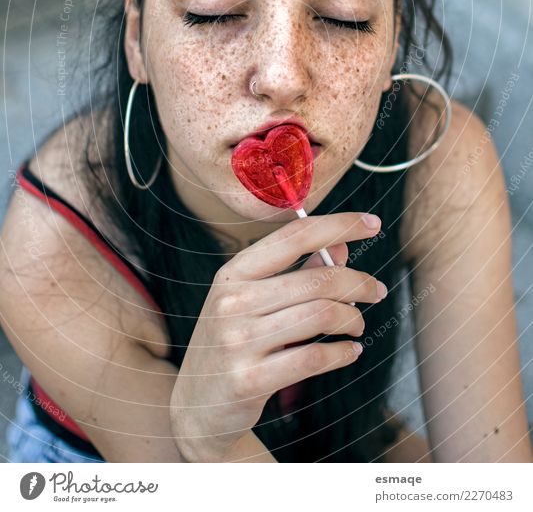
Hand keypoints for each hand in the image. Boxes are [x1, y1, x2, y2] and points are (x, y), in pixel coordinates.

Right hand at [170, 211, 386, 461]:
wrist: (196, 405)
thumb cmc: (233, 343)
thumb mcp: (254, 301)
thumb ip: (298, 272)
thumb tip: (340, 247)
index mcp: (233, 273)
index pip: (294, 237)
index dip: (338, 226)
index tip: (372, 223)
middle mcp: (232, 301)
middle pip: (318, 279)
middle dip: (358, 282)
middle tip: (375, 291)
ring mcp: (238, 341)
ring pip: (322, 315)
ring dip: (353, 319)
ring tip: (357, 325)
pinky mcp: (250, 379)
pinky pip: (314, 357)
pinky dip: (343, 353)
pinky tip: (350, 352)